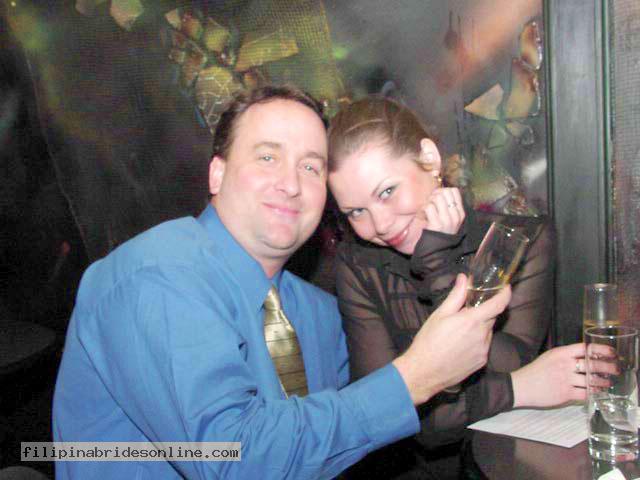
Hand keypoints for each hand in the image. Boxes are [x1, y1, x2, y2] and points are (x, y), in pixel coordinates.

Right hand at [393, 274, 510, 404]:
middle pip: (491, 317)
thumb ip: (456, 295)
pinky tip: (460, 345)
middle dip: (483, 312)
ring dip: (479, 327)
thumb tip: (464, 279)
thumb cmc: (429, 341)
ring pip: (487, 332)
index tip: (506, 287)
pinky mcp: (481, 362)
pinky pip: (484, 346)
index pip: (498, 304)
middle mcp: (482, 336)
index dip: (505, 294)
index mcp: (472, 321)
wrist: (424, 372)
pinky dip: (477, 341)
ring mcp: (483, 350)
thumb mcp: (440, 314)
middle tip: (467, 312)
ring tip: (459, 332)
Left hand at [421, 187, 464, 234]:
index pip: (454, 191)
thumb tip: (440, 191)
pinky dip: (423, 209)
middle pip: (445, 192)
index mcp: (460, 213)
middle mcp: (456, 216)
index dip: (443, 190)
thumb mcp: (450, 220)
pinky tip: (423, 215)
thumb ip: (448, 207)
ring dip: (428, 201)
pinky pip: (429, 207)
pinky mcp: (437, 224)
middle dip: (434, 194)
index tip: (437, 198)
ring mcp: (447, 220)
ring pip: (437, 198)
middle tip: (429, 203)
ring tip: (426, 209)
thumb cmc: (440, 234)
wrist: (437, 252)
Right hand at [510, 342, 616, 407]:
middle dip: (608, 367)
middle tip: (615, 369)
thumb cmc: (535, 371)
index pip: (585, 348)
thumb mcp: (550, 357)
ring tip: (607, 382)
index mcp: (561, 353)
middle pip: (592, 365)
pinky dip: (594, 393)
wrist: (522, 386)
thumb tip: (585, 357)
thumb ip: (566, 356)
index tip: (611, 353)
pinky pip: (586, 393)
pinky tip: (596, 392)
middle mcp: (565, 365)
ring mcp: (565, 380)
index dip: (601, 350)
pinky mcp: (566, 393)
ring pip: (591, 381)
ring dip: (603, 382)